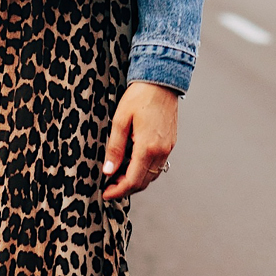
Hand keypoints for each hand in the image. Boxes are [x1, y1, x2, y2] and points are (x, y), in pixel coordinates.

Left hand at [101, 81, 178, 200]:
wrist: (161, 81)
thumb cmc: (139, 97)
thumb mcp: (120, 121)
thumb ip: (115, 148)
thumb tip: (108, 171)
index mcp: (148, 147)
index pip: (132, 180)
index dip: (118, 191)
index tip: (105, 194)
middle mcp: (161, 151)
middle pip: (143, 182)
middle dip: (125, 188)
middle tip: (109, 186)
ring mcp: (168, 148)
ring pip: (151, 176)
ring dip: (135, 180)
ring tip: (117, 175)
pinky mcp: (170, 143)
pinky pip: (157, 165)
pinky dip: (144, 171)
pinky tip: (131, 164)